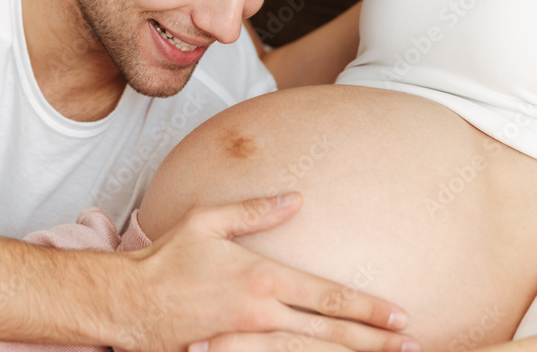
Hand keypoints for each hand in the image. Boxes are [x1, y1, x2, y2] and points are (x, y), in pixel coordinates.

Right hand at [116, 193, 418, 351]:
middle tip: (410, 346)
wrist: (126, 301)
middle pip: (329, 333)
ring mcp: (247, 340)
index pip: (328, 296)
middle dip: (373, 341)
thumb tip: (296, 199)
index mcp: (262, 278)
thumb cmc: (167, 257)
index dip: (368, 308)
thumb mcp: (208, 221)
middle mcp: (262, 314)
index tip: (400, 315)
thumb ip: (255, 211)